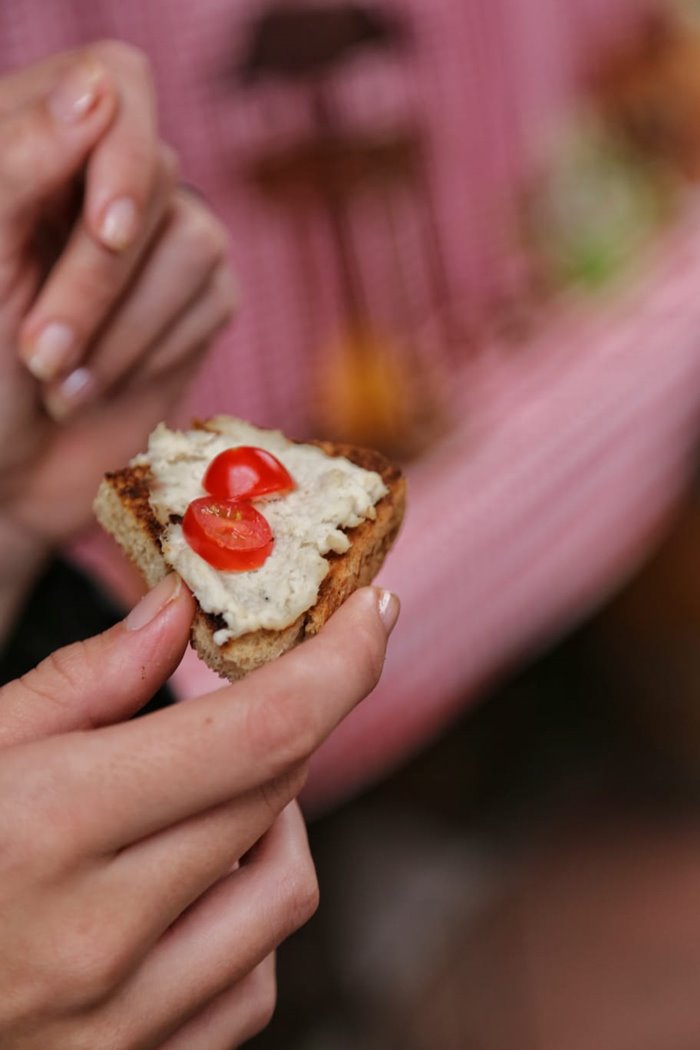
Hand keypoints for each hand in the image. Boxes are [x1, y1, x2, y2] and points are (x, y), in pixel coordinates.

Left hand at [0, 43, 234, 579]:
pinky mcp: (198, 301)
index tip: (102, 230)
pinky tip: (98, 387)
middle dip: (98, 281)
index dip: (121, 149)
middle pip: (156, 174)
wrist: (4, 472)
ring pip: (196, 241)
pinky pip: (213, 300)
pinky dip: (151, 355)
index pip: (116, 81)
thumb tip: (100, 86)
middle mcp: (106, 182)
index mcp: (39, 145)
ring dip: (122, 332)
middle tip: (39, 352)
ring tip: (60, 383)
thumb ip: (22, 159)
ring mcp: (160, 240)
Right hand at [0, 581, 398, 1047]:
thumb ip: (79, 682)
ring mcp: (122, 1022)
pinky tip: (192, 884)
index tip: (373, 613)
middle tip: (258, 684)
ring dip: (274, 818)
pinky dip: (248, 914)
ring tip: (208, 791)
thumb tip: (177, 612)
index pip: (260, 730)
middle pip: (277, 793)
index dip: (341, 662)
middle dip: (292, 718)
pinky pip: (251, 983)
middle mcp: (100, 936)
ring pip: (286, 890)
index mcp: (50, 826)